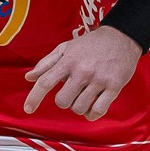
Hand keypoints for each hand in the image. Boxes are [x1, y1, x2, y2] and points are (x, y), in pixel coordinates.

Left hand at [24, 25, 141, 118]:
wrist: (121, 36)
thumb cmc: (91, 44)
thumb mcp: (66, 47)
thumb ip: (46, 63)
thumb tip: (29, 78)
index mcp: (68, 61)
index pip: (45, 82)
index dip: (34, 97)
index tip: (28, 109)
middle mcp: (82, 71)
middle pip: (62, 101)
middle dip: (64, 101)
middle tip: (71, 93)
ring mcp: (99, 79)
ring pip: (79, 108)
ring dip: (79, 107)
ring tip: (84, 97)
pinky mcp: (114, 86)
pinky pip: (98, 110)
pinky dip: (91, 114)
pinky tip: (92, 108)